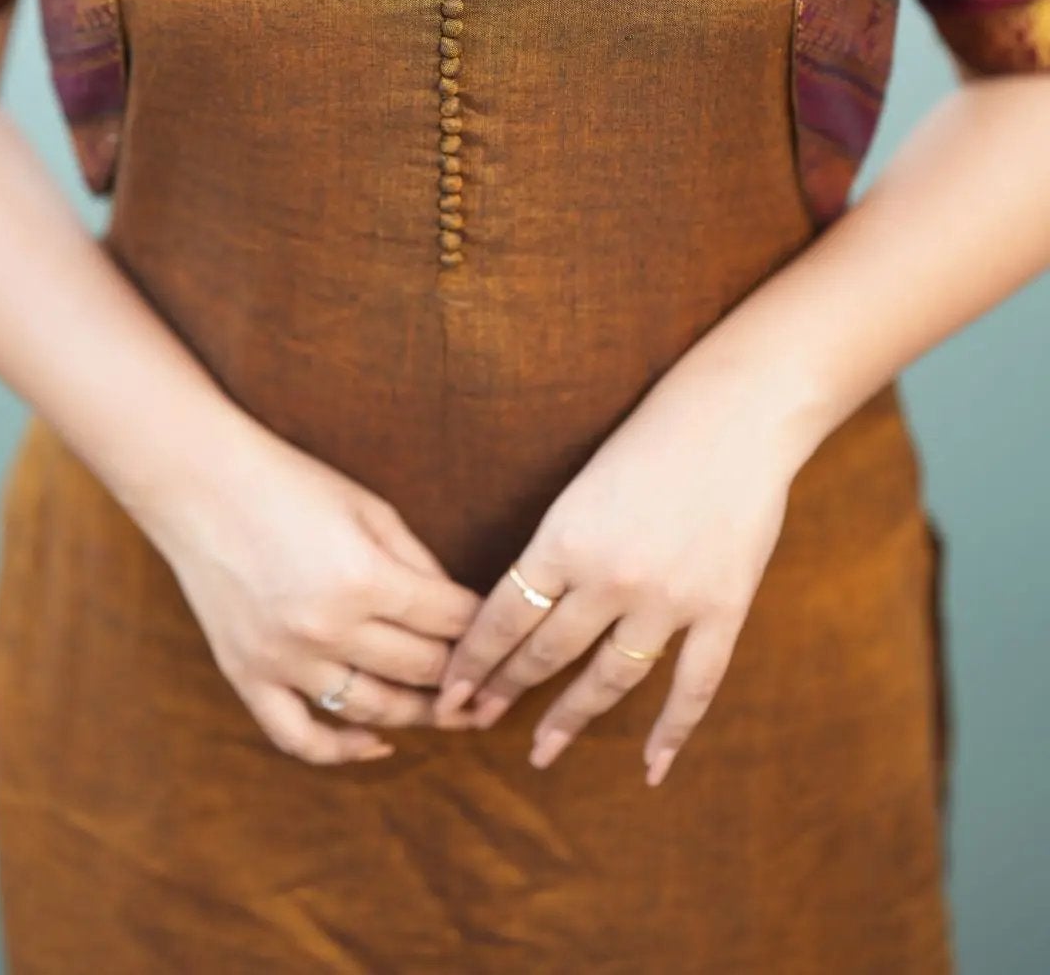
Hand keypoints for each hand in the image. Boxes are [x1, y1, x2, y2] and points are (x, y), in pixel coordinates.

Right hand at [131, 407, 484, 765]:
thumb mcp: (370, 508)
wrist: (200, 484)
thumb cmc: (292, 485)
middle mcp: (327, 628)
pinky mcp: (247, 676)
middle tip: (491, 681)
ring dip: (420, 716)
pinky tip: (376, 743)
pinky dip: (342, 751)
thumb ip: (419, 563)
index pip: (450, 621)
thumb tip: (461, 612)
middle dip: (464, 675)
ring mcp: (283, 660)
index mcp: (365, 578)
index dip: (485, 628)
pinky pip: (300, 738)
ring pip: (373, 711)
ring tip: (450, 712)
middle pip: (422, 671)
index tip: (504, 633)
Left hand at [431, 350, 809, 782]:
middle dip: (504, 691)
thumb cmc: (650, 438)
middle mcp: (610, 577)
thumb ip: (555, 547)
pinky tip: (650, 767)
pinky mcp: (722, 609)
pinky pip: (693, 687)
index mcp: (564, 539)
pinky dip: (671, 732)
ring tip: (542, 750)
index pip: (502, 618)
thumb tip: (518, 606)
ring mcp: (669, 600)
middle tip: (472, 722)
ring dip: (570, 718)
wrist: (735, 416)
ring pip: (609, 680)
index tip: (448, 693)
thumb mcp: (581, 486)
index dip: (472, 662)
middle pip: (546, 653)